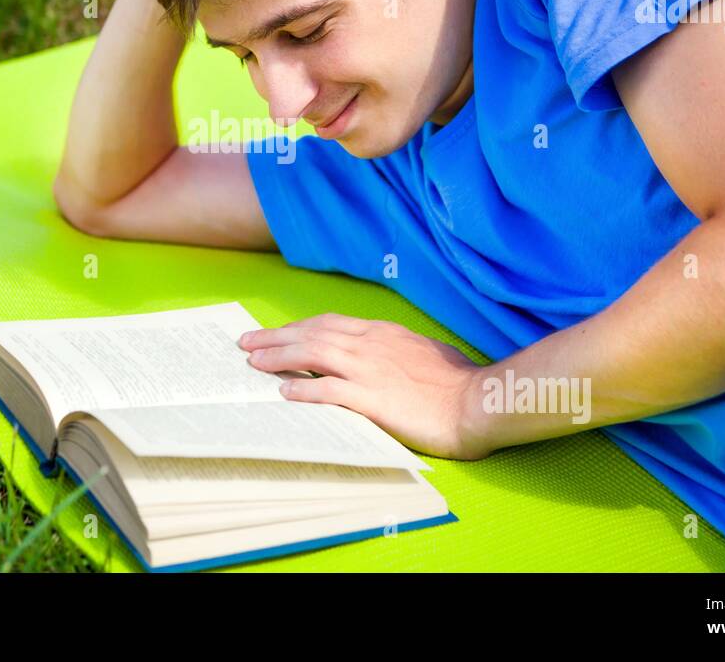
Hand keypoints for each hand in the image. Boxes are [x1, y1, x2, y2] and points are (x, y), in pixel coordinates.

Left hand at [238, 313, 493, 460]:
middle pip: (312, 333)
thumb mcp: (425, 352)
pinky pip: (328, 390)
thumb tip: (383, 357)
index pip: (330, 324)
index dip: (299, 327)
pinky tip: (284, 392)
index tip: (279, 332)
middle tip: (247, 342)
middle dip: (276, 336)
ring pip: (312, 354)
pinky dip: (303, 389)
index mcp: (382, 333)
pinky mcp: (372, 398)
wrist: (477, 401)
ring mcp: (370, 369)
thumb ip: (397, 351)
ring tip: (254, 363)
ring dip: (279, 356)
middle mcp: (370, 344)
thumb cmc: (458, 382)